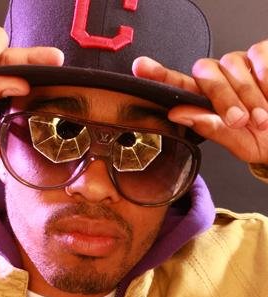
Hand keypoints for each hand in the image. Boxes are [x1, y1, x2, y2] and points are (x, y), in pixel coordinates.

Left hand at [132, 41, 267, 164]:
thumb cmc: (263, 139)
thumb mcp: (238, 142)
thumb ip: (210, 128)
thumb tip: (177, 113)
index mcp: (207, 103)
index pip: (178, 86)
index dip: (159, 75)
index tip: (140, 68)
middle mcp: (220, 80)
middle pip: (204, 72)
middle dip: (222, 97)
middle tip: (239, 121)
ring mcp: (240, 66)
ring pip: (231, 65)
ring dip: (247, 95)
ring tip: (261, 118)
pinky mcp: (261, 54)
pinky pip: (257, 57)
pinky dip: (264, 78)